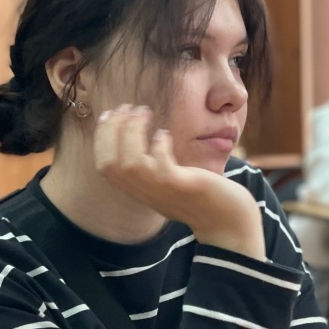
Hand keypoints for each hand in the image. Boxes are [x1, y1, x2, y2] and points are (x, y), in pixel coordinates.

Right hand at [94, 105, 264, 259]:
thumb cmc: (200, 195)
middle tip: (127, 107)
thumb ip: (153, 165)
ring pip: (130, 164)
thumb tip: (142, 133)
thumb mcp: (168, 180)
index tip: (110, 114)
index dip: (101, 137)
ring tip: (144, 112)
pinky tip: (165, 135)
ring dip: (132, 132)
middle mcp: (144, 193)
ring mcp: (162, 191)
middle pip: (110, 163)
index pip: (104, 166)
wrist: (227, 221)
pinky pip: (161, 166)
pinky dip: (159, 146)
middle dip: (112, 130)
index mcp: (138, 190)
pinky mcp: (182, 187)